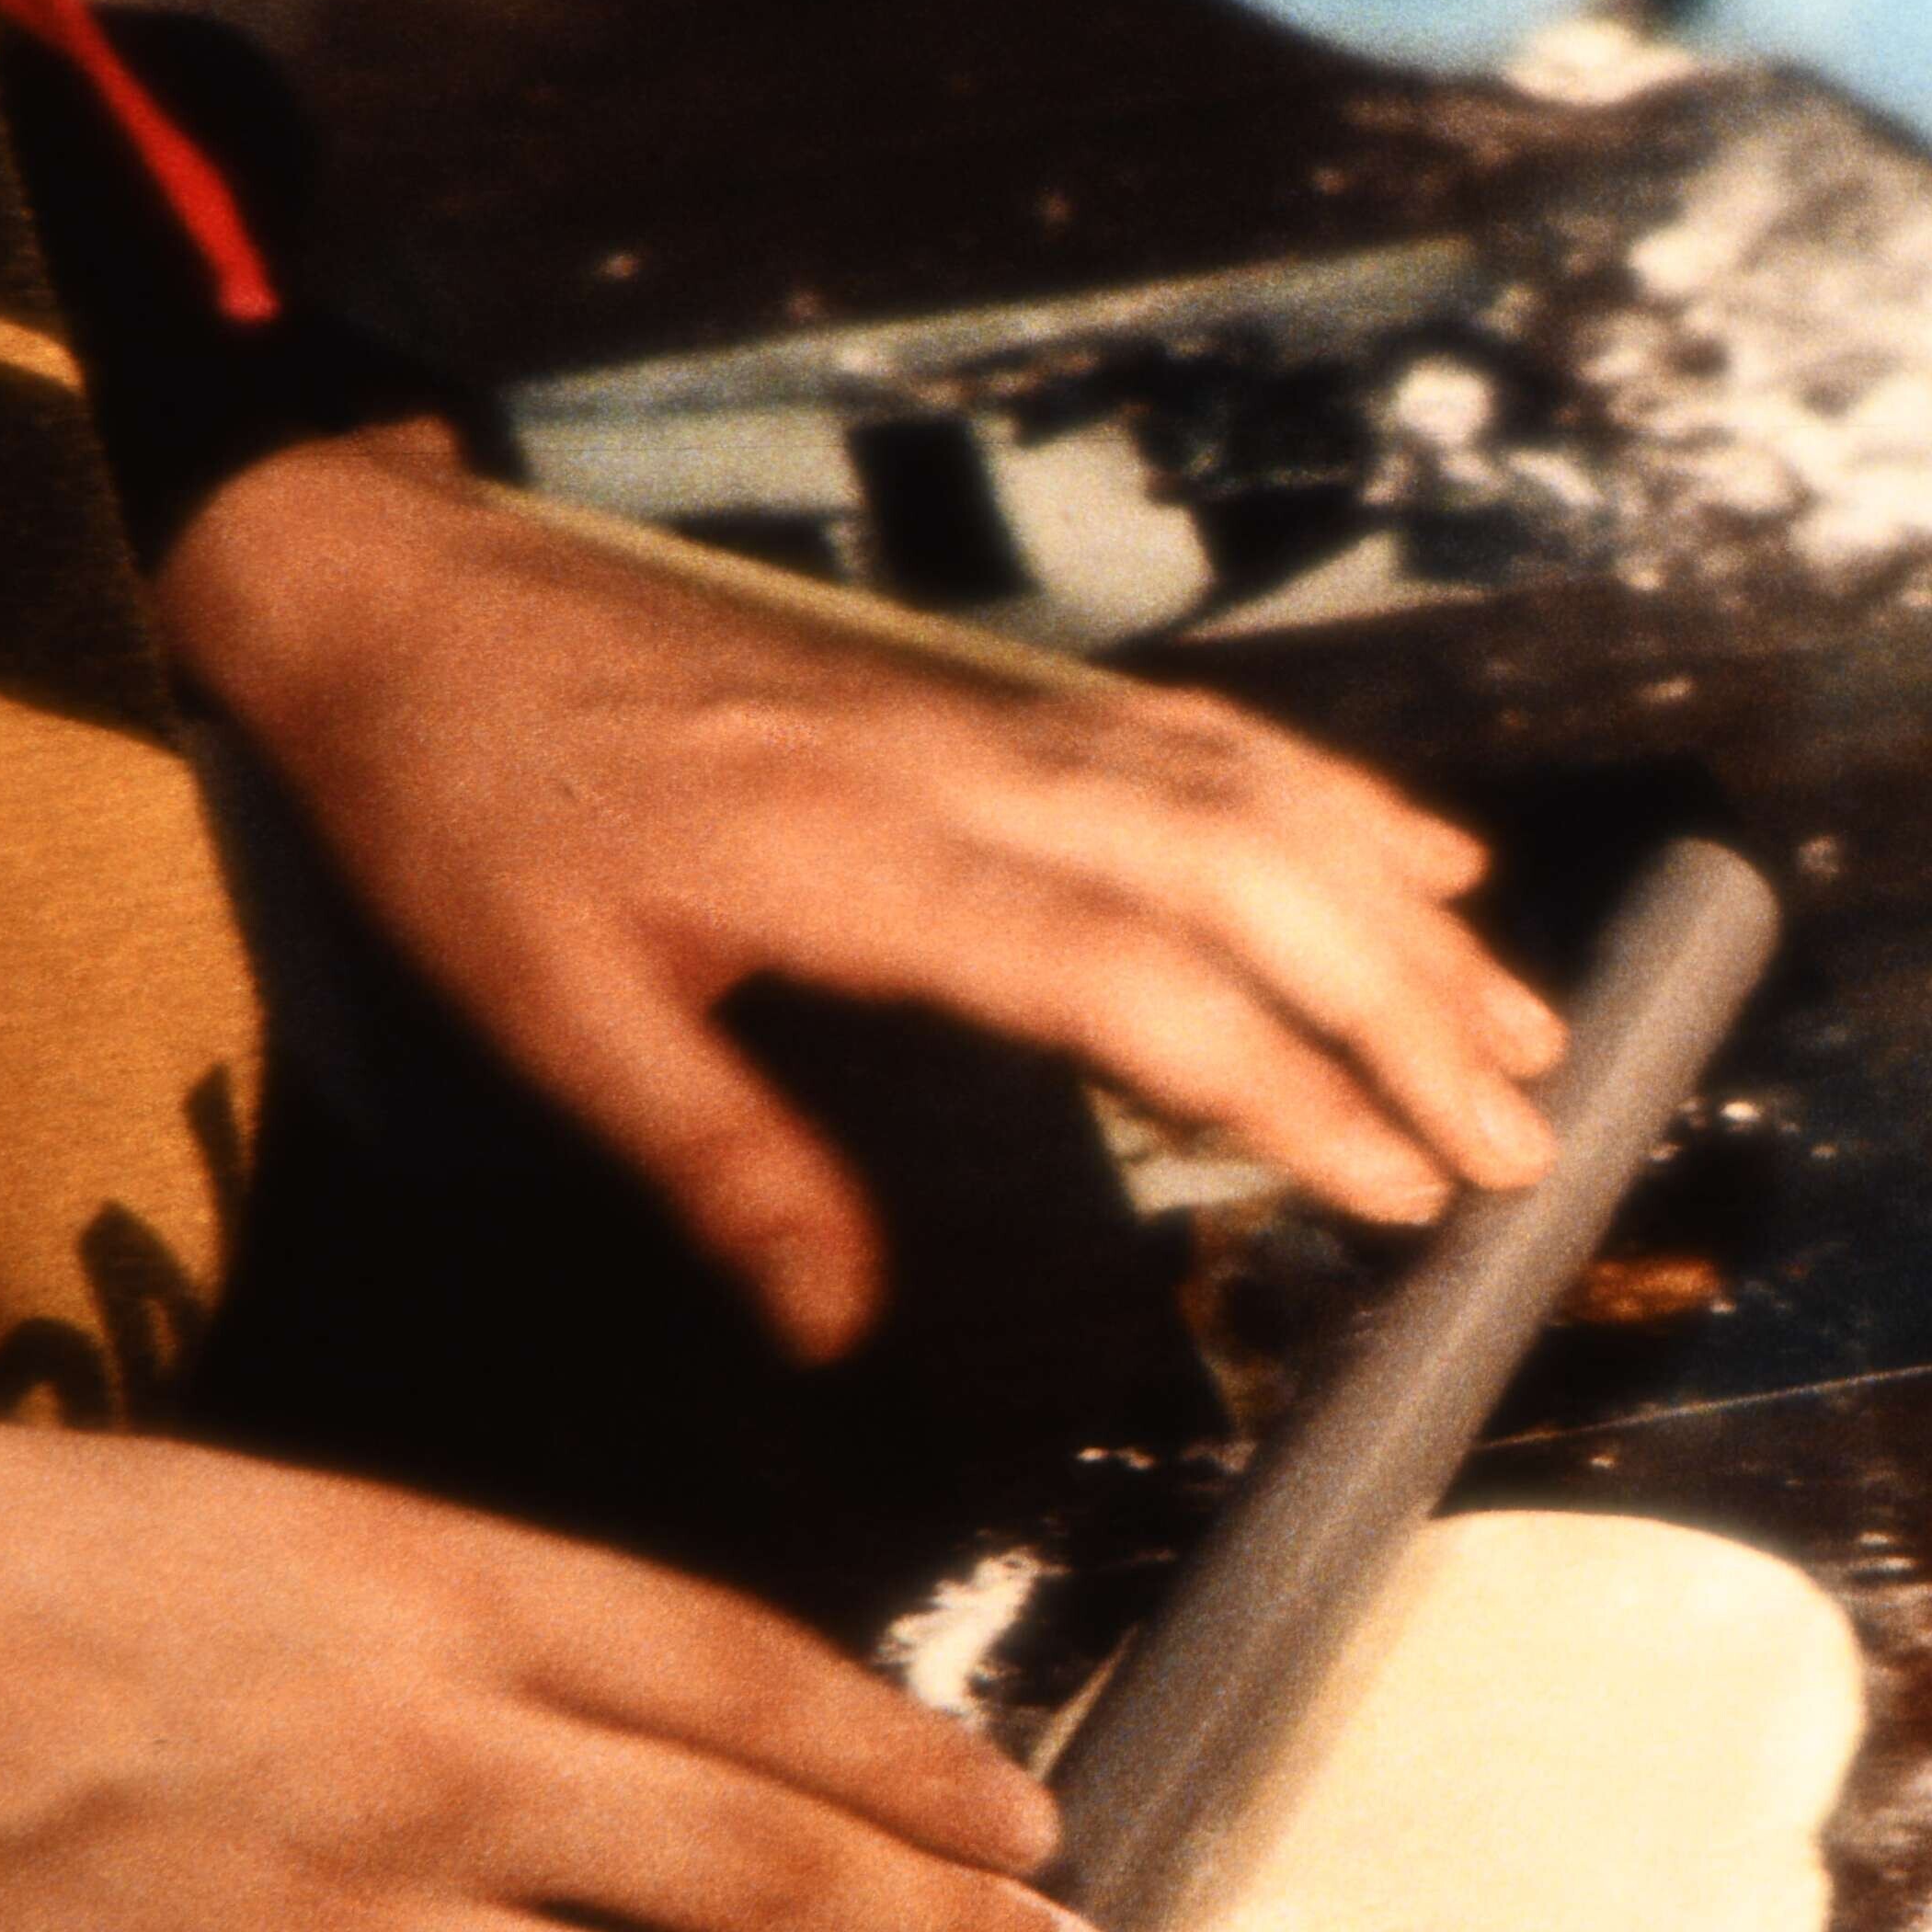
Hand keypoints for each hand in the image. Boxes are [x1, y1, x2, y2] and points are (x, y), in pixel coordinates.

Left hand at [158, 420, 1563, 1356]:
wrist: (407, 600)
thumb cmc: (464, 805)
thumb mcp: (548, 1010)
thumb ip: (717, 1164)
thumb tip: (833, 1331)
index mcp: (864, 856)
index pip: (1136, 979)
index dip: (1287, 1087)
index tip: (1393, 1189)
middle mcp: (965, 767)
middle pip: (1249, 882)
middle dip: (1409, 1015)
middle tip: (1523, 1144)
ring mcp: (992, 714)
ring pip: (1255, 802)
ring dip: (1405, 917)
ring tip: (1524, 1033)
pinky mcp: (990, 691)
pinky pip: (1201, 736)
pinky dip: (1335, 798)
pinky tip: (1421, 862)